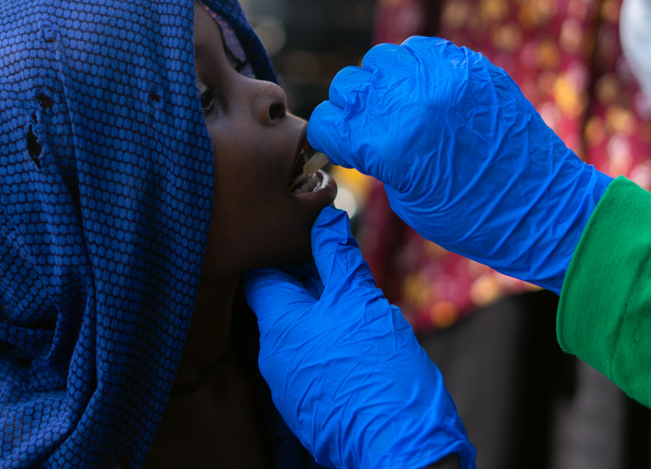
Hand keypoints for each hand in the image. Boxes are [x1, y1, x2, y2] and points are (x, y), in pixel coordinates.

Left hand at [243, 206, 474, 468]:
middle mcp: (272, 357)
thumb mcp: (360, 299)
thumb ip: (337, 255)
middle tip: (342, 278)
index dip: (283, 256)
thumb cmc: (378, 367)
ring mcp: (286, 386)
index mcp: (278, 324)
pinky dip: (325, 349)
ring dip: (320, 319)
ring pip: (296, 336)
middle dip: (309, 287)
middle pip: (280, 306)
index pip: (260, 277)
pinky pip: (307, 365)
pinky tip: (356, 349)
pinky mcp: (305, 407)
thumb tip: (324, 216)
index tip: (309, 246)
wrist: (400, 444)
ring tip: (355, 314)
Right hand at [307, 37, 611, 291]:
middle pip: (346, 85)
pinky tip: (423, 92)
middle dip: (349, 109)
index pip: (325, 121)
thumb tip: (356, 128)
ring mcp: (442, 79)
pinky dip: (412, 68)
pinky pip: (419, 49)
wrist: (540, 207)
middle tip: (367, 128)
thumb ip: (374, 155)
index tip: (336, 144)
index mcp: (387, 146)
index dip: (326, 136)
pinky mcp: (470, 66)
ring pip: (380, 58)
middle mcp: (410, 104)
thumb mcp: (404, 198)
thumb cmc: (468, 218)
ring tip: (397, 107)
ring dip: (380, 82)